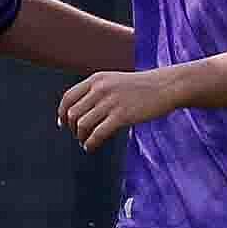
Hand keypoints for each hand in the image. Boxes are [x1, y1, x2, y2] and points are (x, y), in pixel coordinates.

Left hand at [57, 68, 179, 152]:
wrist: (165, 86)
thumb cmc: (141, 87)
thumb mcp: (114, 81)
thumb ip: (97, 91)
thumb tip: (80, 111)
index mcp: (96, 79)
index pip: (68, 97)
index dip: (61, 113)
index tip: (62, 124)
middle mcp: (100, 89)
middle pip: (72, 113)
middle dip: (72, 128)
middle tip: (77, 135)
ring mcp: (110, 102)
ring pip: (82, 124)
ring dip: (80, 136)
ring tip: (85, 142)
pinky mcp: (121, 116)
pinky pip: (97, 134)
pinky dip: (90, 143)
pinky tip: (91, 147)